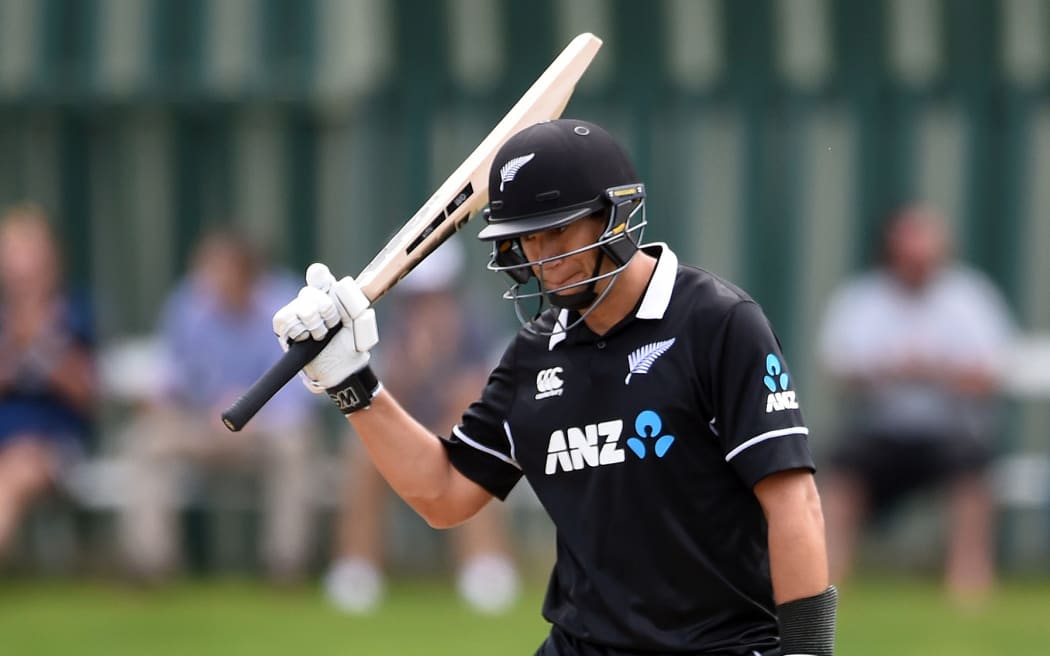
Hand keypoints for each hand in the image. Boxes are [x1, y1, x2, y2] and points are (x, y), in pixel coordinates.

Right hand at [272, 263, 378, 392]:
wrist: (340, 370)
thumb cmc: (351, 346)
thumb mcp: (359, 324)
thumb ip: (353, 304)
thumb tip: (340, 288)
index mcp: (329, 295)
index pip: (318, 276)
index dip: (318, 275)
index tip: (322, 279)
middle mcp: (310, 301)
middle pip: (310, 292)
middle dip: (327, 311)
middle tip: (333, 325)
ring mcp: (295, 314)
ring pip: (301, 307)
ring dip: (315, 324)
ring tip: (321, 336)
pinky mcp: (283, 328)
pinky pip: (284, 319)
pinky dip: (299, 331)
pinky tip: (306, 339)